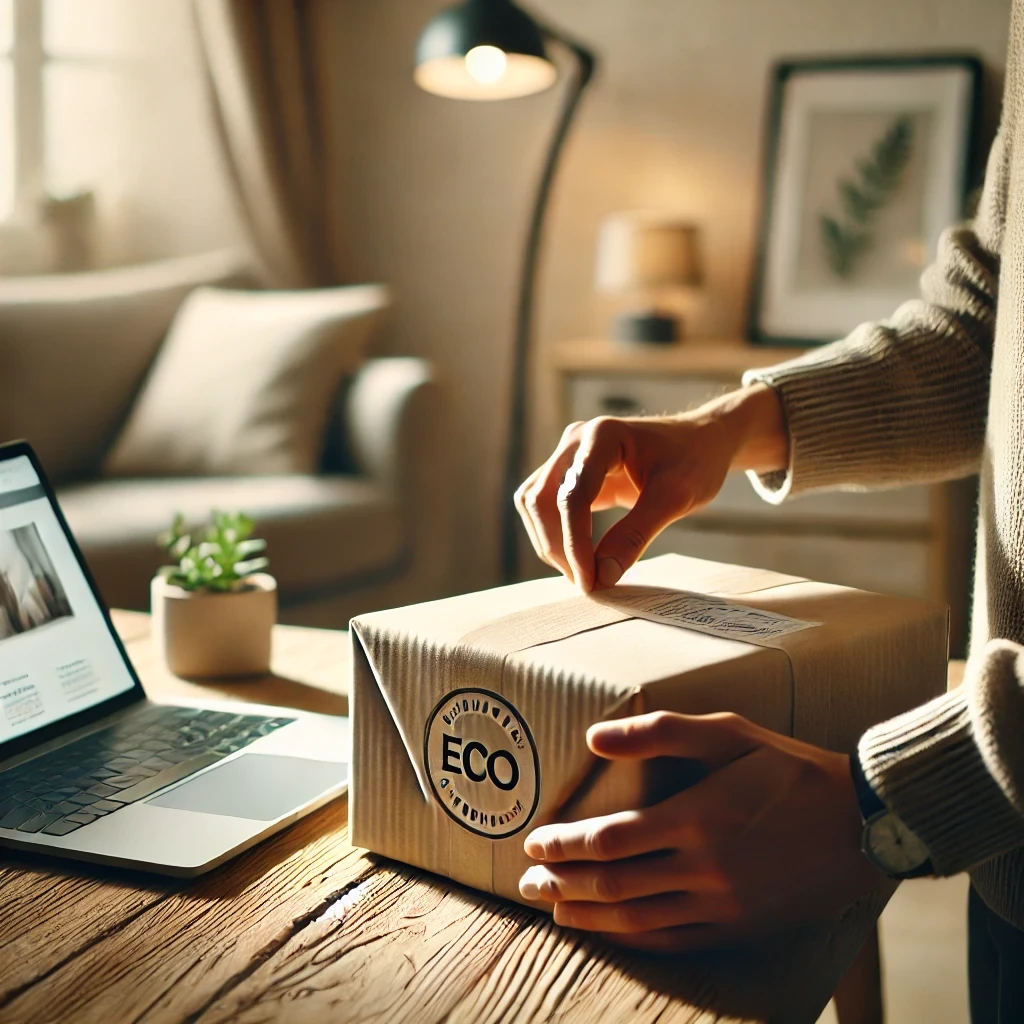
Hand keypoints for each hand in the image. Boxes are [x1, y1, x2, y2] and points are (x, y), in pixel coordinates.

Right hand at [514, 384, 788, 591]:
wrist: (702, 441)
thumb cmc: (694, 461)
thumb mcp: (675, 497)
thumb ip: (637, 534)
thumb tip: (602, 575)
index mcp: (602, 436)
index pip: (572, 496)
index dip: (575, 543)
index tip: (589, 580)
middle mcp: (576, 440)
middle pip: (542, 500)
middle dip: (558, 546)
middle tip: (586, 583)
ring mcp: (569, 454)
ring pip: (535, 504)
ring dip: (551, 541)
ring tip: (582, 573)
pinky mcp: (570, 472)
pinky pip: (546, 505)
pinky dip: (557, 534)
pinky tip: (580, 557)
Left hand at [518, 712, 884, 951]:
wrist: (860, 823)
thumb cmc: (787, 768)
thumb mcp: (728, 732)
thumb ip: (659, 732)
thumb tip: (593, 738)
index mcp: (696, 818)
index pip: (608, 840)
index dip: (564, 844)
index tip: (535, 840)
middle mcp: (703, 868)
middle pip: (613, 884)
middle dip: (562, 883)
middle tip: (527, 880)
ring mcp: (722, 905)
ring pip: (637, 919)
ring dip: (588, 915)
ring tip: (554, 909)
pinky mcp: (739, 927)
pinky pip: (674, 941)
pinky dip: (633, 939)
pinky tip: (610, 932)